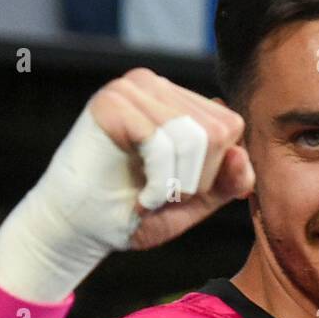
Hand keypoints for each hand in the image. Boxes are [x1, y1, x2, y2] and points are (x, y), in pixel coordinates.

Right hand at [88, 68, 254, 251]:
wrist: (77, 231)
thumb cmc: (131, 214)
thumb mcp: (192, 202)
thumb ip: (226, 181)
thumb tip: (242, 155)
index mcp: (178, 102)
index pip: (230, 126)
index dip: (213, 172)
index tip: (177, 192)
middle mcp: (157, 86)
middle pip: (218, 130)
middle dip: (197, 179)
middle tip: (162, 196)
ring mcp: (132, 89)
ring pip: (193, 137)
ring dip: (176, 185)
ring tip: (149, 197)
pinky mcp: (112, 102)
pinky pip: (162, 142)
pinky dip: (158, 185)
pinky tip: (139, 199)